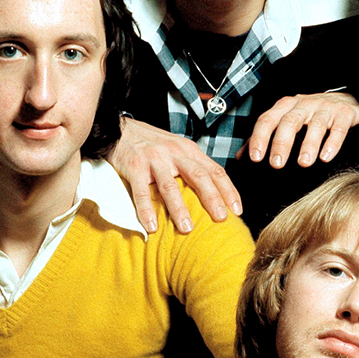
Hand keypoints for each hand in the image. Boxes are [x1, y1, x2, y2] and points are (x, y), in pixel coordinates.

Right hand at [109, 117, 241, 233]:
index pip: (215, 171)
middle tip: (221, 219)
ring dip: (179, 208)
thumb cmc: (152, 144)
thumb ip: (193, 166)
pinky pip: (141, 192)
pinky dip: (146, 210)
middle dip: (212, 198)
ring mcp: (154, 159)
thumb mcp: (177, 149)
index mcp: (189, 150)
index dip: (228, 191)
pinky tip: (152, 226)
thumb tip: (215, 192)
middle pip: (198, 176)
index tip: (238, 210)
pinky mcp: (134, 167)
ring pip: (170, 186)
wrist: (119, 129)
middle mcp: (174, 153)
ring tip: (187, 228)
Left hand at [244, 91, 358, 168]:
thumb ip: (264, 137)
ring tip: (303, 163)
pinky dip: (332, 143)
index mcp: (285, 106)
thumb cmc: (309, 114)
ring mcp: (325, 107)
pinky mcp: (344, 114)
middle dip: (281, 143)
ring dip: (308, 144)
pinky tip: (326, 157)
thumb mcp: (285, 120)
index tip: (255, 158)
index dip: (259, 138)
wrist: (345, 100)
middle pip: (289, 122)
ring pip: (315, 125)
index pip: (267, 119)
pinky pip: (338, 128)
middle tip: (276, 164)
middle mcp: (303, 104)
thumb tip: (241, 157)